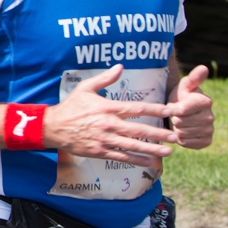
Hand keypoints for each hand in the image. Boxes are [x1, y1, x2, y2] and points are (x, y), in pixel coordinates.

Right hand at [43, 64, 176, 164]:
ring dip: (152, 149)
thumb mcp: (85, 88)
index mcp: (107, 108)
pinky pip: (121, 156)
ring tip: (168, 151)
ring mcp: (104, 139)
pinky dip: (135, 159)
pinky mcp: (99, 151)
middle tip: (175, 136)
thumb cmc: (70, 107)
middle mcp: (108, 124)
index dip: (156, 110)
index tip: (171, 110)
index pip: (137, 109)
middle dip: (159, 134)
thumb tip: (120, 66)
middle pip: (139, 130)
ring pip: (133, 145)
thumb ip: (104, 78)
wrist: (53, 127)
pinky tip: (148, 161)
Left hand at [168, 65, 213, 148]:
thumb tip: (204, 68)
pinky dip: (181, 139)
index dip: (172, 109)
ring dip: (176, 129)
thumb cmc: (181, 97)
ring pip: (182, 133)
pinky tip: (182, 131)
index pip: (181, 110)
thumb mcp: (184, 86)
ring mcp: (209, 130)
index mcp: (206, 101)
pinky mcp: (206, 141)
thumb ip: (193, 78)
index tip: (173, 105)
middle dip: (173, 119)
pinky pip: (187, 143)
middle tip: (175, 115)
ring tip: (178, 122)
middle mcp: (210, 116)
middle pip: (180, 122)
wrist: (181, 113)